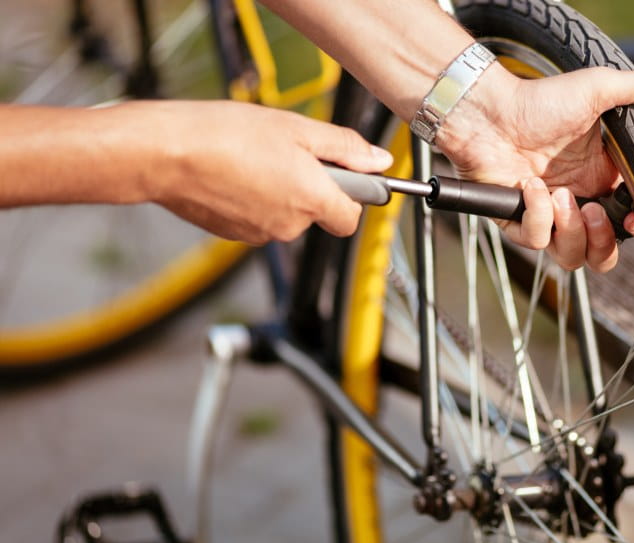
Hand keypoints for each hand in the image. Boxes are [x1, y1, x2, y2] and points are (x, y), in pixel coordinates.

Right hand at [128, 101, 391, 243]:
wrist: (165, 153)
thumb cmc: (226, 135)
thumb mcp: (297, 128)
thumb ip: (344, 148)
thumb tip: (380, 162)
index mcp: (312, 200)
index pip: (351, 217)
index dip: (350, 194)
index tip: (343, 173)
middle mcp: (290, 226)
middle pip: (317, 213)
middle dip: (310, 187)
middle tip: (286, 153)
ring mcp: (259, 234)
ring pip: (285, 215)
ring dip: (279, 191)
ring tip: (253, 159)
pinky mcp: (233, 235)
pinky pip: (257, 218)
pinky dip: (253, 199)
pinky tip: (234, 174)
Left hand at [436, 65, 633, 271]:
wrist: (489, 109)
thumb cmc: (541, 98)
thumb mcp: (601, 86)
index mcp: (603, 179)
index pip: (629, 223)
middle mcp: (578, 202)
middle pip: (602, 254)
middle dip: (603, 243)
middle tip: (592, 211)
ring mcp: (546, 215)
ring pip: (571, 257)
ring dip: (571, 232)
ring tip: (560, 196)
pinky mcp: (517, 221)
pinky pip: (535, 241)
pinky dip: (537, 216)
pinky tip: (531, 186)